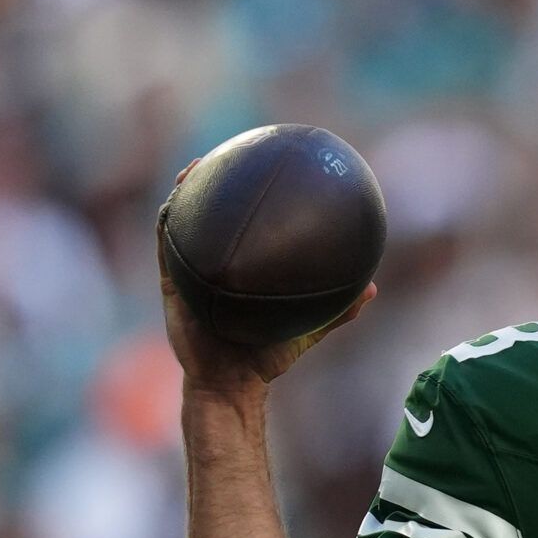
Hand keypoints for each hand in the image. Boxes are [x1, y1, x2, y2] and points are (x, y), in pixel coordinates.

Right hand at [157, 159, 376, 396]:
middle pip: (214, 221)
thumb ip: (339, 311)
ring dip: (187, 194)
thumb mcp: (307, 329)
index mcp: (245, 276)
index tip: (268, 173)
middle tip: (231, 155)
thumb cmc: (267, 359)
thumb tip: (371, 288)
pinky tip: (176, 198)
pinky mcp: (173, 284)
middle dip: (218, 188)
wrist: (230, 382)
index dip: (253, 204)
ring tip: (197, 166)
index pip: (248, 233)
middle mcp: (218, 269)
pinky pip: (166, 245)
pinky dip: (168, 221)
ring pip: (185, 225)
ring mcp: (193, 274)